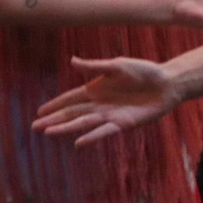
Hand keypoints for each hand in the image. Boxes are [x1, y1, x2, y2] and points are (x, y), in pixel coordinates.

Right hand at [33, 56, 181, 146]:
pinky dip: (91, 136)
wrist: (167, 83)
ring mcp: (110, 115)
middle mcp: (100, 104)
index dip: (55, 104)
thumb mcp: (118, 65)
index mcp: (96, 89)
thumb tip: (72, 61)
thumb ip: (95, 66)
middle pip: (72, 113)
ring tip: (49, 132)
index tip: (39, 111)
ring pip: (84, 123)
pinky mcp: (124, 123)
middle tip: (35, 127)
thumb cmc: (144, 71)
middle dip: (54, 119)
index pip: (71, 98)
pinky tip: (78, 142)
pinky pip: (104, 131)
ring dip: (66, 128)